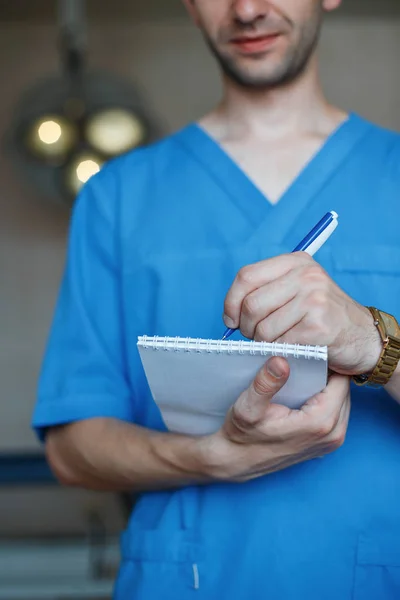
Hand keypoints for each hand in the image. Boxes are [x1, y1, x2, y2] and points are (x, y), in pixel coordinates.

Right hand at [200, 357, 350, 481]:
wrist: (236, 461)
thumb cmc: (241, 435)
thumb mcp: (247, 407)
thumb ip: (266, 383)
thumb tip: (281, 360)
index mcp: (320, 423)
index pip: (341, 380)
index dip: (329, 362)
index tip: (311, 351)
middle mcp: (333, 434)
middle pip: (344, 390)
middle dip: (329, 373)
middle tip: (307, 358)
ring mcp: (332, 441)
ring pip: (342, 400)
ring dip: (328, 386)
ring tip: (305, 372)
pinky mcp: (327, 444)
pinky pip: (337, 412)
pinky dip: (325, 399)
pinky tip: (305, 390)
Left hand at [223, 252, 380, 375]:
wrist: (362, 336)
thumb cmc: (321, 316)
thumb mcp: (297, 289)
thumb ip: (266, 290)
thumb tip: (230, 313)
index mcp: (296, 261)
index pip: (246, 276)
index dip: (231, 301)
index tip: (231, 320)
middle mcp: (306, 275)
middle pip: (251, 304)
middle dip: (246, 327)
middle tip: (255, 337)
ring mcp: (314, 299)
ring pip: (263, 328)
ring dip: (262, 343)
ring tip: (276, 343)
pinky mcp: (319, 326)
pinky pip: (280, 344)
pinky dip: (279, 353)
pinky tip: (290, 350)